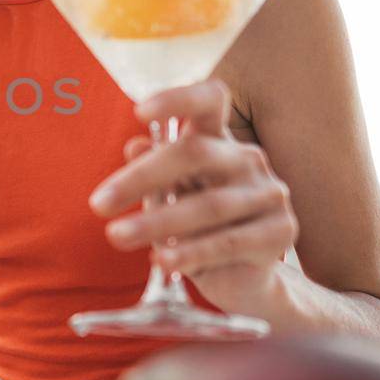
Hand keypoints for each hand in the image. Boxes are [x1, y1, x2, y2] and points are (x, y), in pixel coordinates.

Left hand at [89, 79, 297, 307]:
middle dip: (142, 177)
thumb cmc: (197, 229)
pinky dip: (190, 252)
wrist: (241, 279)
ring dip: (157, 222)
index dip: (177, 99)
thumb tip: (134, 146)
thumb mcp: (169, 200)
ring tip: (116, 236)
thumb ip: (154, 174)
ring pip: (208, 204)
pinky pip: (228, 242)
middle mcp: (247, 159)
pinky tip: (160, 259)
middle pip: (195, 153)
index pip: (209, 101)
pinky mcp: (280, 233)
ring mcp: (269, 194)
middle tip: (98, 204)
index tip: (137, 112)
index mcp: (219, 140)